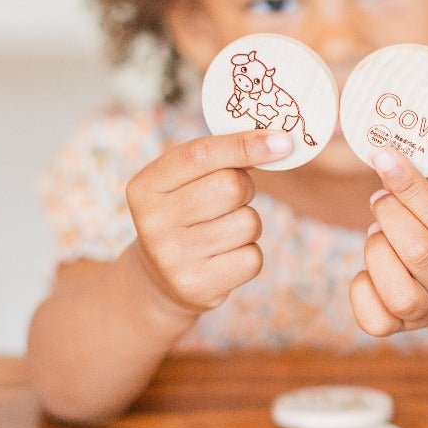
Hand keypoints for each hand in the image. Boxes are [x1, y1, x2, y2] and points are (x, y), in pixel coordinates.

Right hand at [125, 129, 291, 315]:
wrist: (160, 280)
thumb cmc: (184, 216)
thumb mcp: (183, 182)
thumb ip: (218, 158)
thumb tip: (277, 143)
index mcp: (145, 187)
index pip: (200, 155)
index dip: (244, 145)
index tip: (282, 141)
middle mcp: (153, 222)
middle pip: (231, 186)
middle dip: (244, 188)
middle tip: (231, 198)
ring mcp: (173, 258)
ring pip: (248, 223)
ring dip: (248, 224)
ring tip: (223, 231)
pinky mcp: (198, 286)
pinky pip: (252, 258)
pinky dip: (249, 254)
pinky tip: (225, 257)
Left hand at [350, 147, 427, 335]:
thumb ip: (421, 195)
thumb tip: (383, 158)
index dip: (410, 186)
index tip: (384, 157)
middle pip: (419, 253)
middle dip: (390, 216)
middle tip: (380, 200)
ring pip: (398, 292)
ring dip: (377, 252)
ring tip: (377, 236)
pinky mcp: (397, 330)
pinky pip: (373, 319)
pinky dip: (362, 286)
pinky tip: (369, 270)